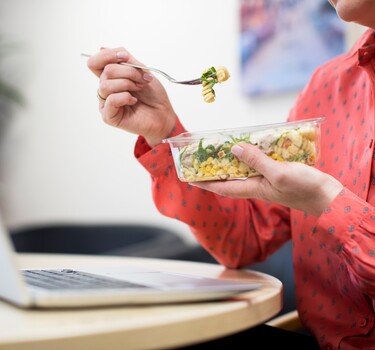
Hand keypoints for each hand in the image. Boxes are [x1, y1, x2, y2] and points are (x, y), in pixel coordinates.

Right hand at [86, 47, 176, 146]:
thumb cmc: (153, 96)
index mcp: (111, 78)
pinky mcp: (109, 116)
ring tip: (139, 89)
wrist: (163, 115)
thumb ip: (126, 60)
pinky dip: (125, 97)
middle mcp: (106, 90)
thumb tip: (103, 48)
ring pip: (105, 85)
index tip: (125, 56)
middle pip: (106, 71)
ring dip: (127, 84)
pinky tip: (134, 101)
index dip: (107, 55)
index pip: (96, 63)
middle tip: (142, 80)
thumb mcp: (142, 71)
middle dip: (128, 72)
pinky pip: (110, 100)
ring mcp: (106, 103)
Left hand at [191, 143, 343, 215]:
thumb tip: (234, 149)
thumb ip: (256, 161)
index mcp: (253, 189)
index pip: (222, 187)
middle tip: (202, 158)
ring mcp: (266, 180)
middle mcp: (256, 185)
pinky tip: (250, 145)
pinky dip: (250, 155)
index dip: (205, 183)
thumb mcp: (279, 173)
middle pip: (229, 178)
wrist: (327, 196)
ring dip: (231, 161)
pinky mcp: (276, 173)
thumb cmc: (304, 188)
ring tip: (220, 148)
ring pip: (243, 170)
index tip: (190, 178)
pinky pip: (257, 164)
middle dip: (214, 170)